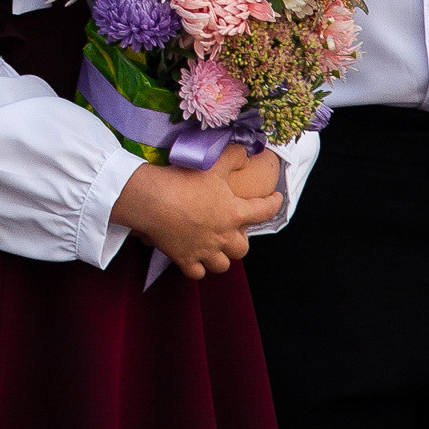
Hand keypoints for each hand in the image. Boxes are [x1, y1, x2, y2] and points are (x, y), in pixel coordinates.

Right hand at [111, 143, 286, 278]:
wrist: (152, 200)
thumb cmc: (183, 181)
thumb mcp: (213, 162)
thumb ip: (234, 156)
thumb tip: (246, 155)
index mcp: (233, 214)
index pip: (264, 211)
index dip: (274, 204)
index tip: (276, 199)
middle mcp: (222, 237)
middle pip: (241, 249)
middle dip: (239, 241)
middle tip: (232, 231)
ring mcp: (203, 251)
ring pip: (221, 265)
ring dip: (221, 258)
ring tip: (215, 247)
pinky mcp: (184, 259)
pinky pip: (197, 273)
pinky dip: (197, 267)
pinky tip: (194, 258)